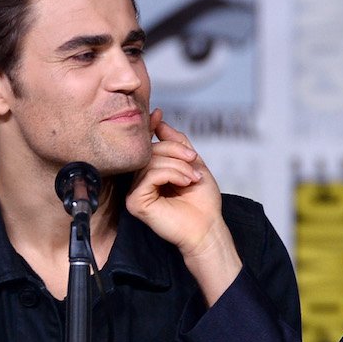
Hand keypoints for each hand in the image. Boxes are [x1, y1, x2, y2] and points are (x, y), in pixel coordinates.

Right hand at [126, 109, 242, 303]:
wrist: (208, 227)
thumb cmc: (202, 200)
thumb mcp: (192, 162)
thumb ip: (175, 142)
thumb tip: (158, 118)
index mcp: (150, 172)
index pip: (147, 144)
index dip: (151, 129)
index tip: (158, 115)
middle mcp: (138, 181)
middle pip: (148, 151)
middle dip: (175, 150)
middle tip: (194, 161)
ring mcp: (134, 192)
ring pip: (150, 162)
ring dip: (177, 166)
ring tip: (193, 178)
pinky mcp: (135, 202)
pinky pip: (149, 176)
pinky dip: (171, 175)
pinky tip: (184, 183)